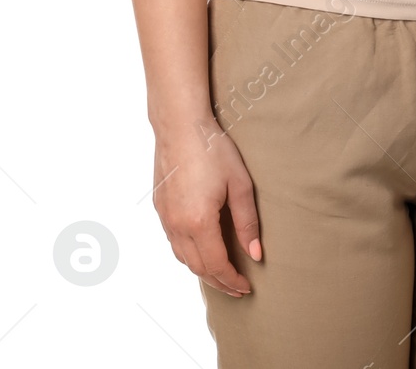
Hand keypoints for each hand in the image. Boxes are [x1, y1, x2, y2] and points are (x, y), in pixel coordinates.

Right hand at [151, 115, 261, 296]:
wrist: (181, 127)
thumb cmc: (214, 151)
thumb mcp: (240, 185)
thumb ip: (247, 222)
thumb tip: (255, 255)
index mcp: (198, 222)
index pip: (216, 265)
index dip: (232, 280)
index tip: (246, 287)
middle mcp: (177, 226)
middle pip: (198, 267)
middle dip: (218, 281)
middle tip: (237, 288)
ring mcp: (164, 219)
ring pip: (182, 258)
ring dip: (202, 270)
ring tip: (222, 274)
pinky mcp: (160, 209)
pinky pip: (173, 243)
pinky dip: (188, 255)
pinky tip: (201, 251)